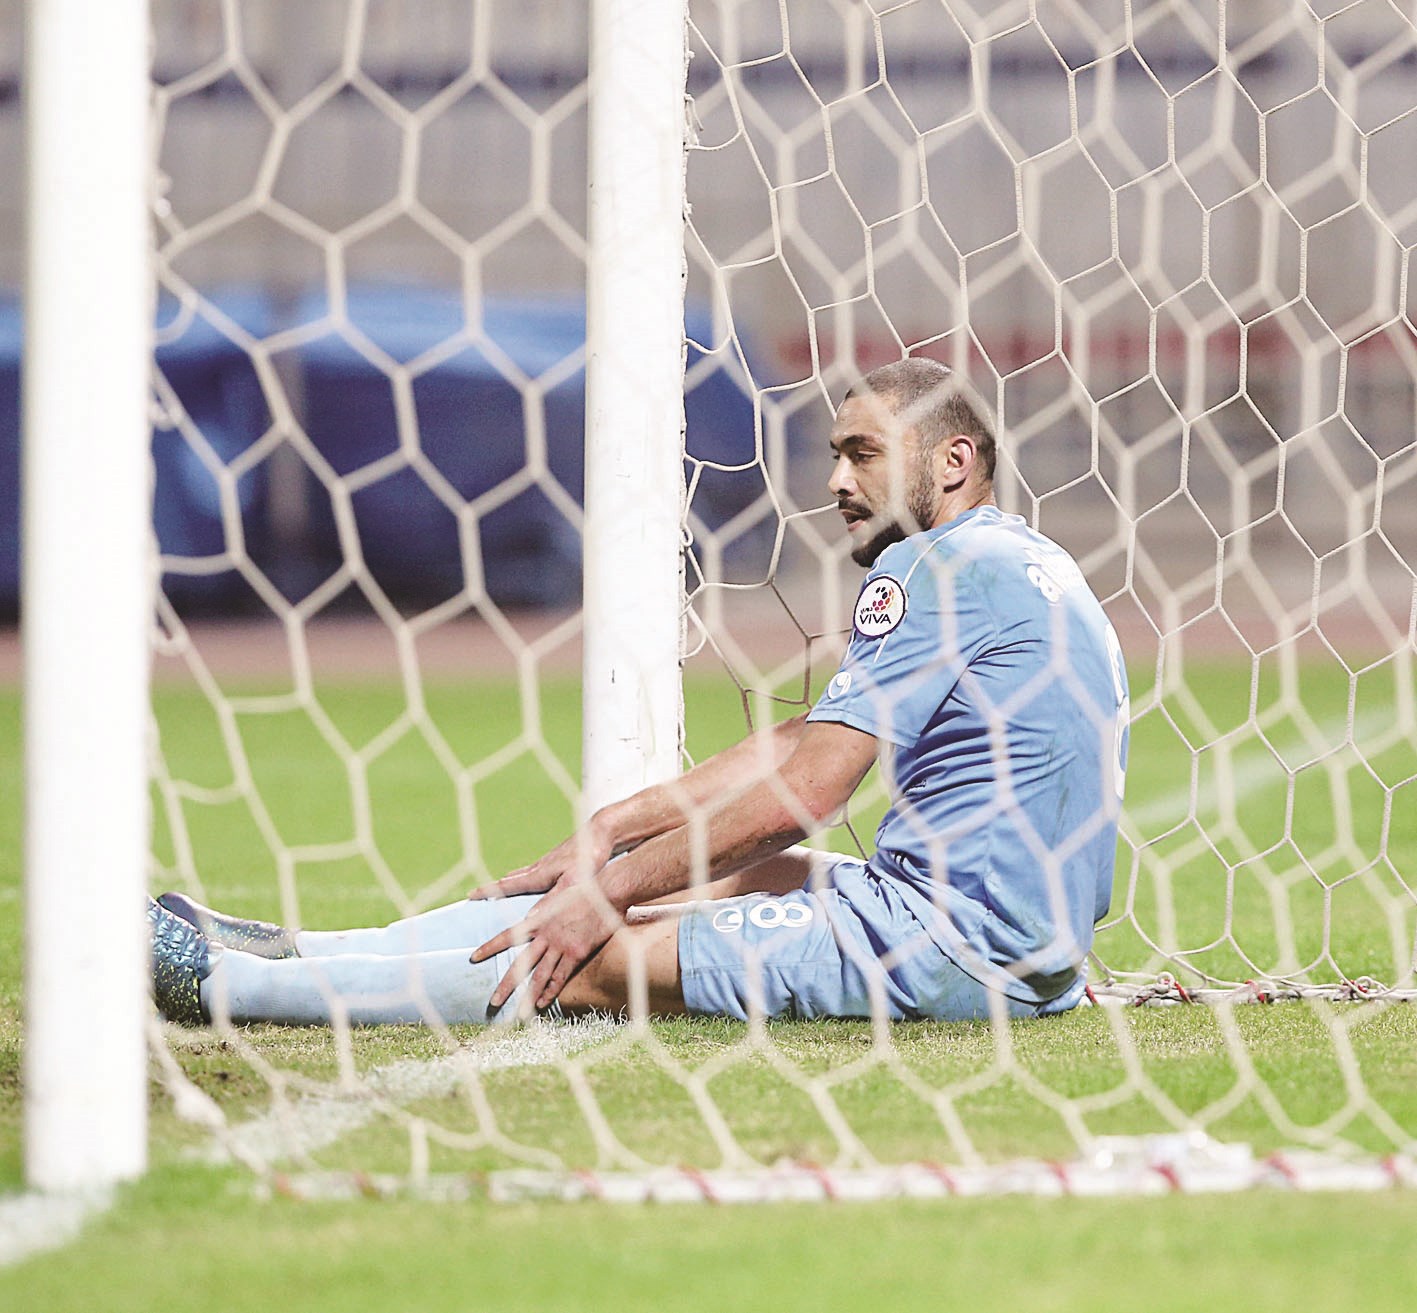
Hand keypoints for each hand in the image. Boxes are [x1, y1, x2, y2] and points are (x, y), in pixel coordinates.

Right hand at [468, 821, 613, 901]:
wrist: (603, 831)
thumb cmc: (590, 857)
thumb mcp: (573, 882)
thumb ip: (553, 900)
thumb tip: (530, 918)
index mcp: (540, 874)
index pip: (508, 885)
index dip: (489, 892)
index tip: (469, 895)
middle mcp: (540, 867)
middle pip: (511, 879)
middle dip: (494, 888)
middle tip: (476, 894)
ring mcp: (549, 861)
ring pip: (523, 873)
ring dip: (510, 881)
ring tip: (500, 886)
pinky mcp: (559, 859)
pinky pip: (536, 870)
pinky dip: (526, 876)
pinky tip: (532, 876)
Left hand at [472, 879, 622, 1013]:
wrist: (607, 892)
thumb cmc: (585, 891)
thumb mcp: (557, 897)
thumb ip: (543, 909)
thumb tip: (533, 913)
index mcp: (538, 919)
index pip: (508, 935)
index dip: (490, 947)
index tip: (474, 957)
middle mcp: (546, 935)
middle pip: (521, 964)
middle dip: (506, 985)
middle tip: (493, 1002)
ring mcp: (561, 945)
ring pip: (539, 976)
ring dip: (528, 997)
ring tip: (518, 1014)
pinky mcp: (577, 953)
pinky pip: (561, 977)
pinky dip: (551, 992)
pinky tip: (543, 1004)